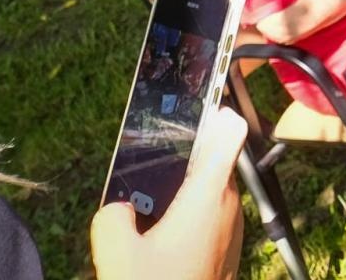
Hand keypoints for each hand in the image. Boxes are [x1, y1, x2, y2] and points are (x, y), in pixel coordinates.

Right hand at [91, 105, 246, 279]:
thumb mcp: (116, 253)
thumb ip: (112, 216)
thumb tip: (120, 207)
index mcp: (209, 195)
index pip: (229, 134)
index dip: (218, 110)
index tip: (208, 93)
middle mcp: (229, 206)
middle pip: (214, 162)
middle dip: (188, 156)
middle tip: (158, 154)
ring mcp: (233, 229)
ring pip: (212, 192)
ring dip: (188, 189)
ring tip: (154, 201)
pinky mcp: (228, 249)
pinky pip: (211, 218)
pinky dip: (191, 215)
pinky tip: (162, 232)